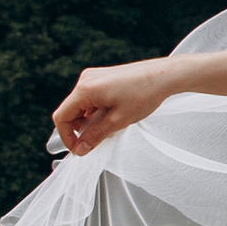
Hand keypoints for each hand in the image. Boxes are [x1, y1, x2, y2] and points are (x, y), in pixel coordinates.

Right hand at [51, 57, 174, 154]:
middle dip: (80, 129)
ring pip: (81, 106)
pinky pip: (91, 99)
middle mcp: (86, 80)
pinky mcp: (102, 78)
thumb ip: (95, 136)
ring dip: (89, 121)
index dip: (67, 137)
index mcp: (85, 89)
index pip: (62, 117)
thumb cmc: (144, 94)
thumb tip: (80, 149)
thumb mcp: (118, 121)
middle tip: (96, 141)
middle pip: (70, 111)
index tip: (79, 149)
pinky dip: (96, 112)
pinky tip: (113, 117)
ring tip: (109, 128)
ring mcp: (94, 77)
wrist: (164, 76)